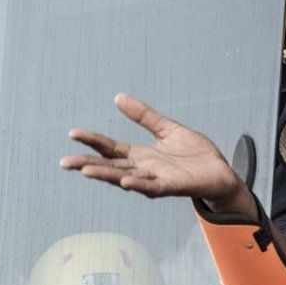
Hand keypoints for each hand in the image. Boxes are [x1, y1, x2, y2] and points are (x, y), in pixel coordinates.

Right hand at [61, 93, 256, 215]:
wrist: (221, 172)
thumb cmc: (195, 155)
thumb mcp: (167, 129)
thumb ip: (144, 116)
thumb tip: (119, 97)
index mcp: (141, 156)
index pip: (110, 148)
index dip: (92, 141)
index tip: (72, 133)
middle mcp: (144, 169)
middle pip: (110, 166)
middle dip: (87, 164)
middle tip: (65, 162)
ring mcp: (156, 180)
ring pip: (125, 178)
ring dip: (107, 175)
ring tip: (86, 170)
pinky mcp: (173, 186)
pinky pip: (153, 187)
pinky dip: (138, 184)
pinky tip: (124, 181)